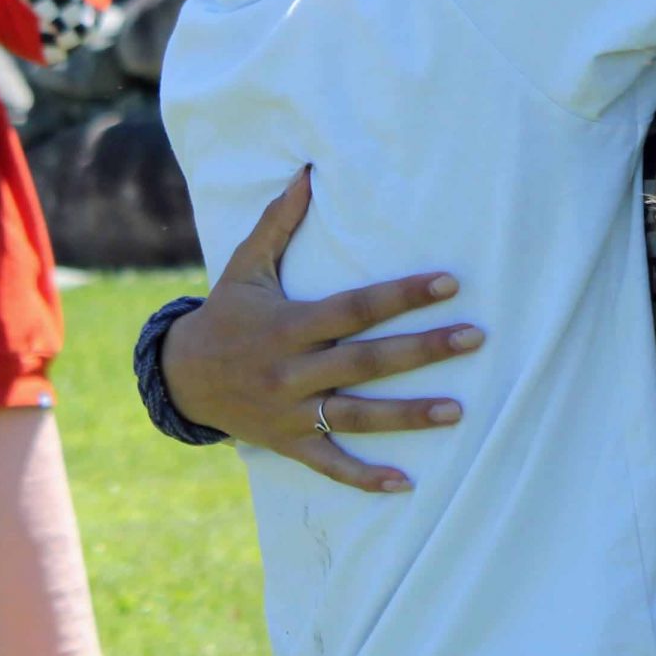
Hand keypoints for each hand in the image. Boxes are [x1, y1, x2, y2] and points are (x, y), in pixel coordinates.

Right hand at [163, 168, 481, 493]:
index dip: (401, 295)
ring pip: (355, 417)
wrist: (180, 378)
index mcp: (288, 325)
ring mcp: (291, 412)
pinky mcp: (289, 443)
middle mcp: (292, 371)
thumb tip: (308, 172)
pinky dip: (364, 477)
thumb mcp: (246, 266)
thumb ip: (278, 222)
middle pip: (365, 362)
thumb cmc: (226, 313)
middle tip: (475, 338)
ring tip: (458, 410)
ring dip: (408, 416)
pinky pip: (329, 465)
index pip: (354, 308)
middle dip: (422, 351)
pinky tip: (405, 483)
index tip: (449, 282)